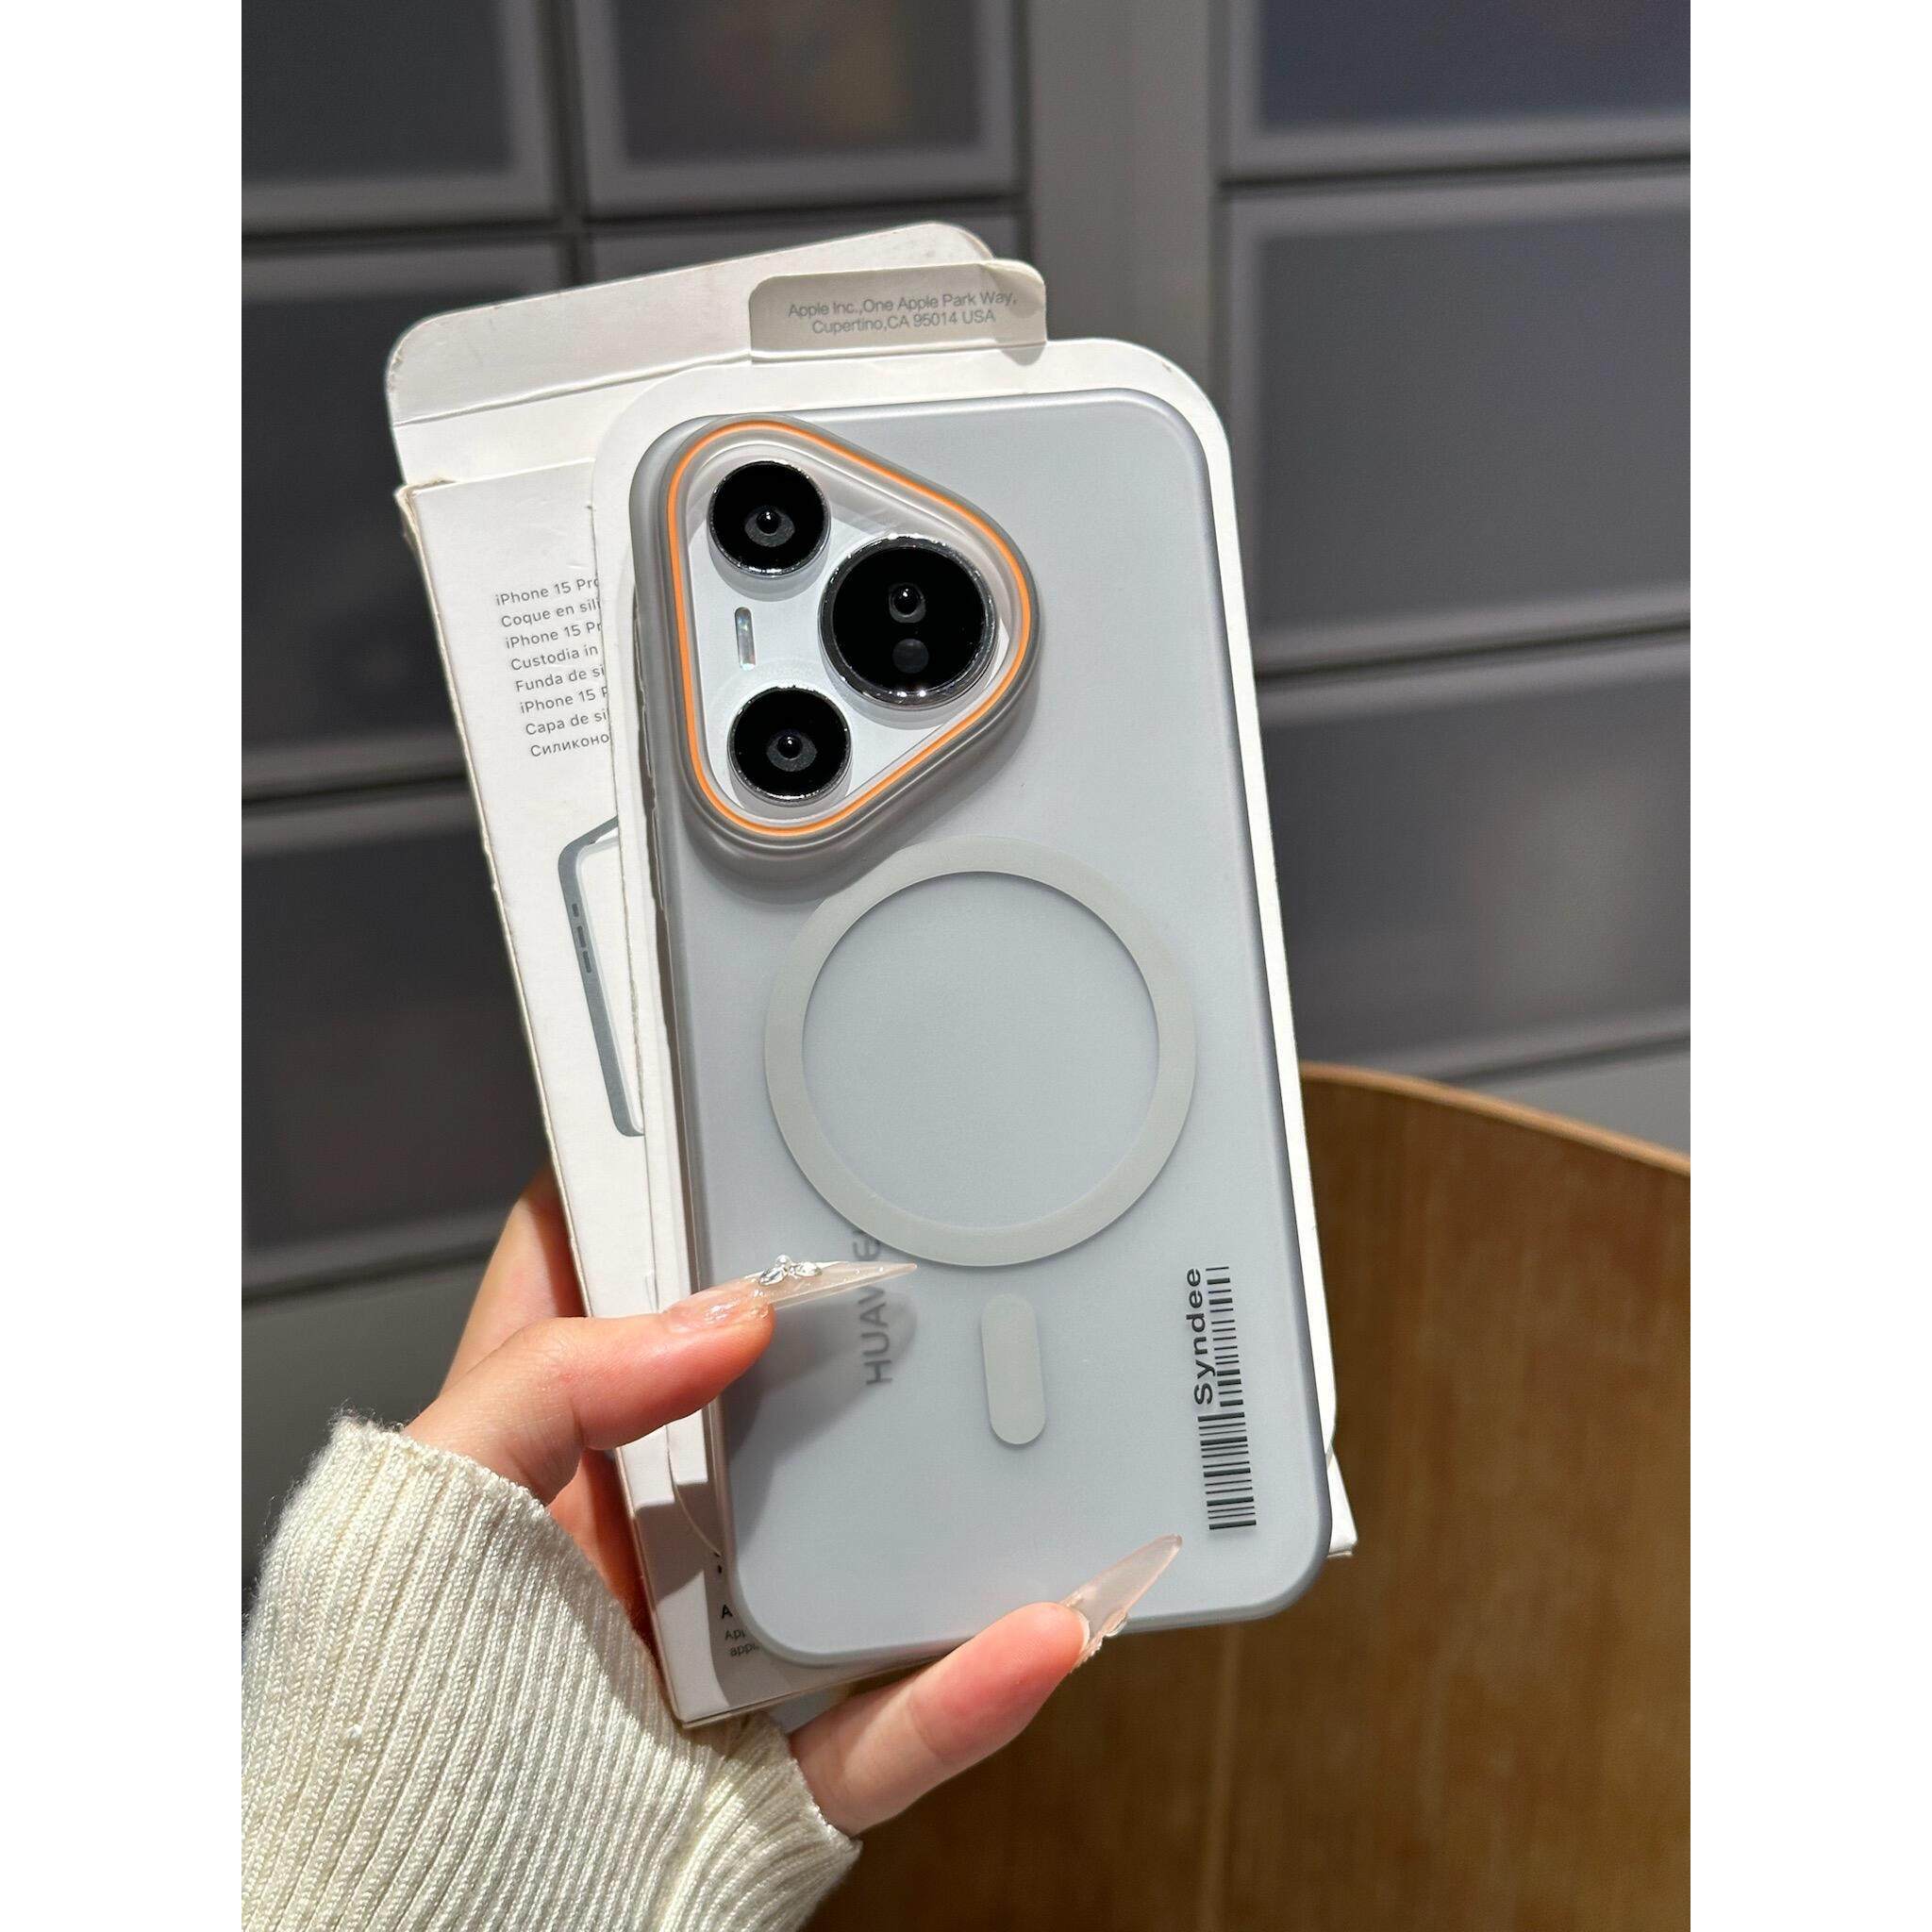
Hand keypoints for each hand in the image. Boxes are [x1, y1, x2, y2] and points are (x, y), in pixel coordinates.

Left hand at [406, 1171, 1089, 1835]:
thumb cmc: (367, 1762)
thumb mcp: (414, 1522)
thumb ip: (550, 1389)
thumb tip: (720, 1316)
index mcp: (527, 1480)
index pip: (584, 1301)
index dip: (644, 1204)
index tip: (721, 1119)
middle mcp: (630, 1561)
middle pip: (749, 1410)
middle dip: (827, 1331)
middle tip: (903, 1239)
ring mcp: (715, 1668)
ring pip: (856, 1559)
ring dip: (945, 1503)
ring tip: (1021, 1408)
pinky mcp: (780, 1782)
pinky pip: (903, 1728)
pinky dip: (977, 1687)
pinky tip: (1043, 1624)